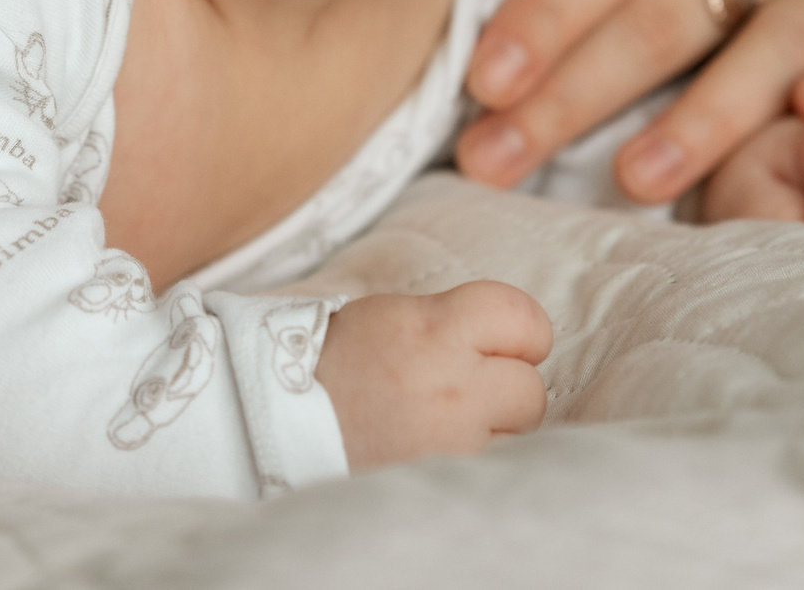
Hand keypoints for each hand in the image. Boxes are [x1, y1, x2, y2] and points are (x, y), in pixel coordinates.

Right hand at [315, 282, 551, 467]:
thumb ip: (452, 324)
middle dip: (504, 390)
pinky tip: (433, 451)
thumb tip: (505, 340)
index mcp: (434, 330)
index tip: (502, 344)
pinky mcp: (441, 485)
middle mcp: (452, 387)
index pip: (525, 319)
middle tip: (463, 391)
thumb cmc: (332, 363)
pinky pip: (484, 472)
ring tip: (439, 425)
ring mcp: (451, 445)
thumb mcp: (391, 318)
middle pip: (529, 389)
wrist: (274, 422)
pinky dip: (468, 463)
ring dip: (490, 432)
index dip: (518, 333)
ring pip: (515, 440)